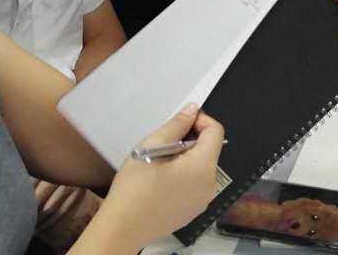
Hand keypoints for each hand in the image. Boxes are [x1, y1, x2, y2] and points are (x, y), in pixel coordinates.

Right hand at [94, 105, 224, 249]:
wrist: (122, 228)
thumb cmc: (135, 188)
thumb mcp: (152, 146)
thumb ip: (177, 124)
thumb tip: (193, 109)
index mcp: (204, 167)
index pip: (215, 131)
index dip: (199, 120)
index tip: (180, 121)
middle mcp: (210, 185)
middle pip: (209, 150)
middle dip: (190, 140)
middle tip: (163, 144)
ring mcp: (203, 201)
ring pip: (201, 167)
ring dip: (186, 158)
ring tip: (160, 163)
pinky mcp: (192, 211)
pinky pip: (195, 184)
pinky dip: (184, 176)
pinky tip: (162, 181)